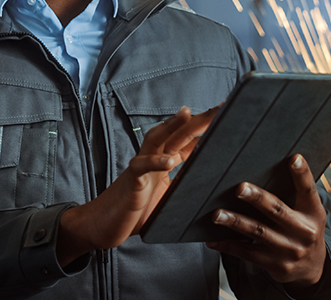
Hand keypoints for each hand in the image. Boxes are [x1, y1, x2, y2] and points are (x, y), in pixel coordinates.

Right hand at [57, 105, 217, 266]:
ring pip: (157, 139)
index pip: (189, 140)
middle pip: (177, 132)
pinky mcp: (131, 181)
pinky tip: (170, 161)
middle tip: (220, 106)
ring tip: (188, 114)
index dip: (207, 128)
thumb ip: (184, 185)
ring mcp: (141, 167)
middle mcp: (153, 158)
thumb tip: (211, 182)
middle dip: (198, 119)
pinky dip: (155, 162)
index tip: (226, 114)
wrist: (104, 224)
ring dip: (172, 125)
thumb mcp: (169, 197)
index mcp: (165, 161)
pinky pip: (142, 167)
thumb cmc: (136, 211)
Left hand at [206, 154, 327, 289]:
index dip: (302, 174)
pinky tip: (212, 240)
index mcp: (312, 212)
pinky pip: (247, 253)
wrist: (312, 269)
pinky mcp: (275, 265)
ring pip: (258, 232)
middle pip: (276, 210)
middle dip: (257, 198)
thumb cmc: (303, 228)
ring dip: (235, 222)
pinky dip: (228, 245)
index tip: (293, 158)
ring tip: (217, 214)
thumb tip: (277, 161)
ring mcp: (289, 250)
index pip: (308, 190)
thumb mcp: (308, 211)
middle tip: (239, 188)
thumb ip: (295, 190)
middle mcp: (303, 232)